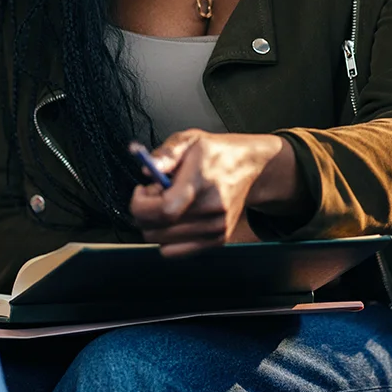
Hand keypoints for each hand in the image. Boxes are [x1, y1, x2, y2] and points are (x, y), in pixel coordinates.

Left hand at [129, 130, 302, 257]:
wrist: (249, 167)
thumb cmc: (216, 153)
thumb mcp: (190, 140)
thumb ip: (167, 153)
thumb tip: (147, 169)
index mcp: (202, 182)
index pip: (165, 210)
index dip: (141, 205)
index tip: (141, 190)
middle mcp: (212, 210)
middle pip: (157, 230)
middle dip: (144, 213)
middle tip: (155, 194)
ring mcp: (216, 228)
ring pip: (162, 243)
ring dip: (155, 226)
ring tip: (168, 204)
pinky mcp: (218, 240)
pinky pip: (175, 252)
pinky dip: (166, 238)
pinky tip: (175, 218)